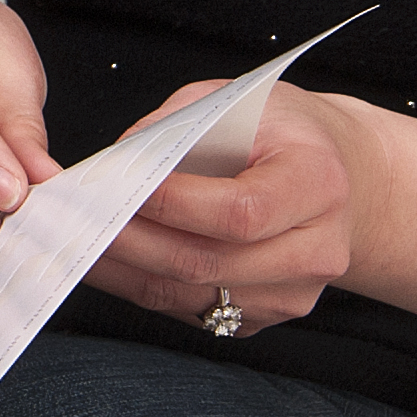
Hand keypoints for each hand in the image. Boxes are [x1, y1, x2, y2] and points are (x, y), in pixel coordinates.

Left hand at [84, 79, 374, 334]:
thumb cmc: (281, 130)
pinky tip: (110, 262)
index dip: (170, 205)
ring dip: (125, 273)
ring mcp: (296, 292)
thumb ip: (174, 129)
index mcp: (317, 184)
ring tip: (74, 243)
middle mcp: (317, 250)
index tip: (111, 187)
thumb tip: (110, 164)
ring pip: (193, 297)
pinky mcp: (270, 315)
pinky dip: (143, 288)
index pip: (238, 211)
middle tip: (71, 221)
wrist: (345, 179)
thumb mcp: (236, 101)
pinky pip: (195, 311)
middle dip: (128, 243)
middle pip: (209, 263)